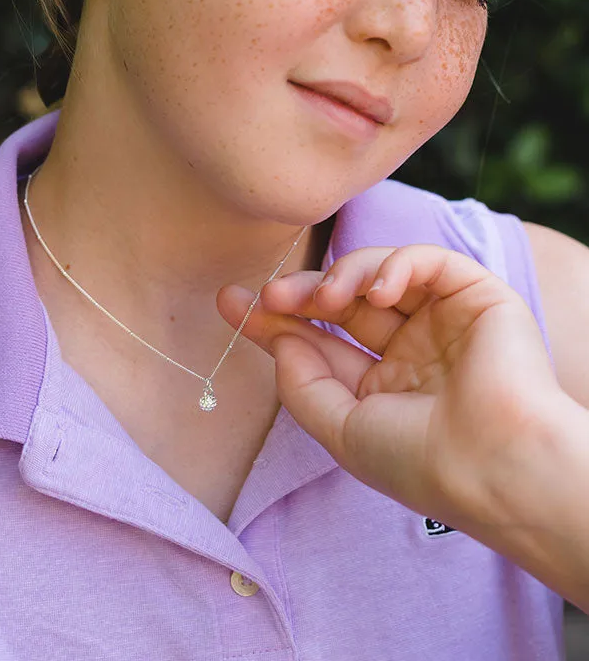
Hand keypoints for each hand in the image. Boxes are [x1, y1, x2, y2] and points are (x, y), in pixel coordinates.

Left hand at [217, 245, 565, 532]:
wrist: (494, 465)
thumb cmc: (419, 459)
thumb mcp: (341, 429)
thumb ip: (302, 382)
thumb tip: (279, 339)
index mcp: (384, 386)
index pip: (321, 341)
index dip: (276, 320)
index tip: (230, 301)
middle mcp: (412, 349)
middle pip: (343, 302)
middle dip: (300, 293)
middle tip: (269, 294)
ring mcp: (443, 320)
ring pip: (379, 273)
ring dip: (342, 277)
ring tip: (324, 298)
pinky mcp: (475, 295)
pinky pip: (428, 261)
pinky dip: (396, 265)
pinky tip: (379, 292)